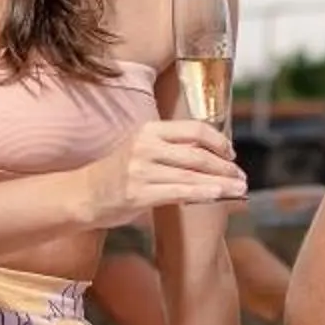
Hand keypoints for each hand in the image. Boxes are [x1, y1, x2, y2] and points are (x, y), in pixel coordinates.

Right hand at [86, 119, 244, 229]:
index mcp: (149, 130)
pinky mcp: (139, 193)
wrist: (82, 194)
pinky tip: (218, 195)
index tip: (232, 154)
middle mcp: (146, 146)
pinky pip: (179, 191)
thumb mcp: (141, 149)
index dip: (219, 141)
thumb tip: (209, 155)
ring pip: (192, 173)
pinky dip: (202, 192)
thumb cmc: (117, 174)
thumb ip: (170, 149)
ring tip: (239, 188)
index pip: (194, 129)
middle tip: (242, 176)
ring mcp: (141, 170)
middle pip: (198, 152)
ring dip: (221, 182)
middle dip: (225, 166)